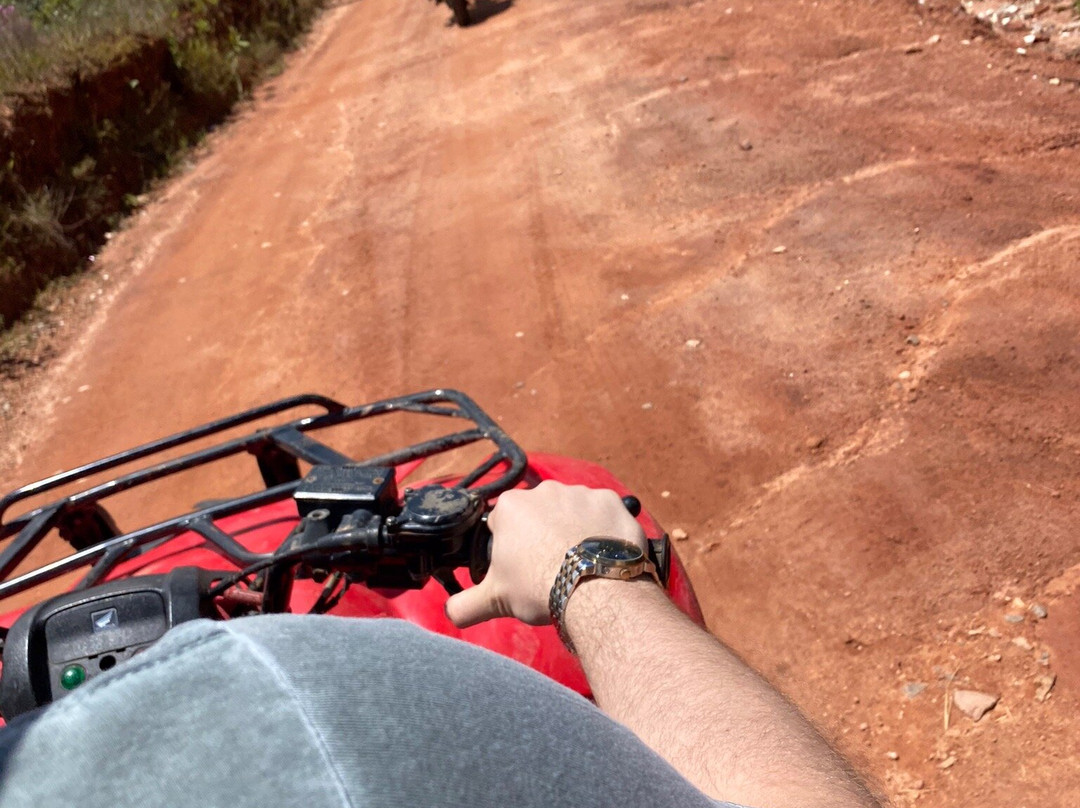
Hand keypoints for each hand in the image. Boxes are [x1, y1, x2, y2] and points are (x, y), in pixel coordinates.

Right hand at [444, 481, 645, 627]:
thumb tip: (449, 614)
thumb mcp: (494, 600)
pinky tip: (603, 553)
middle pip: (539, 513)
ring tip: (581, 562)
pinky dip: (604, 528)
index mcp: (511, 507)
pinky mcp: (612, 500)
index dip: (510, 546)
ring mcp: (581, 492)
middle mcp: (545, 490)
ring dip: (574, 529)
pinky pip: (604, 513)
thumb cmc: (538, 588)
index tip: (521, 566)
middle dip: (543, 534)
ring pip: (572, 510)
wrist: (594, 589)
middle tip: (551, 566)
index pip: (503, 523)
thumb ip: (464, 605)